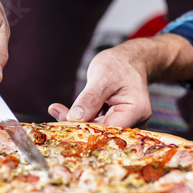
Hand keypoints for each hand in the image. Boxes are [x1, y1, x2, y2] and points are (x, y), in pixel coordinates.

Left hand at [48, 34, 192, 127]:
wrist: (129, 60)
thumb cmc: (119, 64)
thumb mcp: (102, 76)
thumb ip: (89, 98)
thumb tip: (74, 118)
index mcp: (136, 111)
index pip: (108, 129)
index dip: (86, 129)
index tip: (63, 119)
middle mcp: (135, 121)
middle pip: (102, 132)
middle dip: (78, 124)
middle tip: (56, 111)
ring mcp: (127, 122)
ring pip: (97, 129)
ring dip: (78, 121)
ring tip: (57, 109)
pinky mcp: (116, 121)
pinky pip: (97, 124)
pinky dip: (82, 118)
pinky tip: (66, 111)